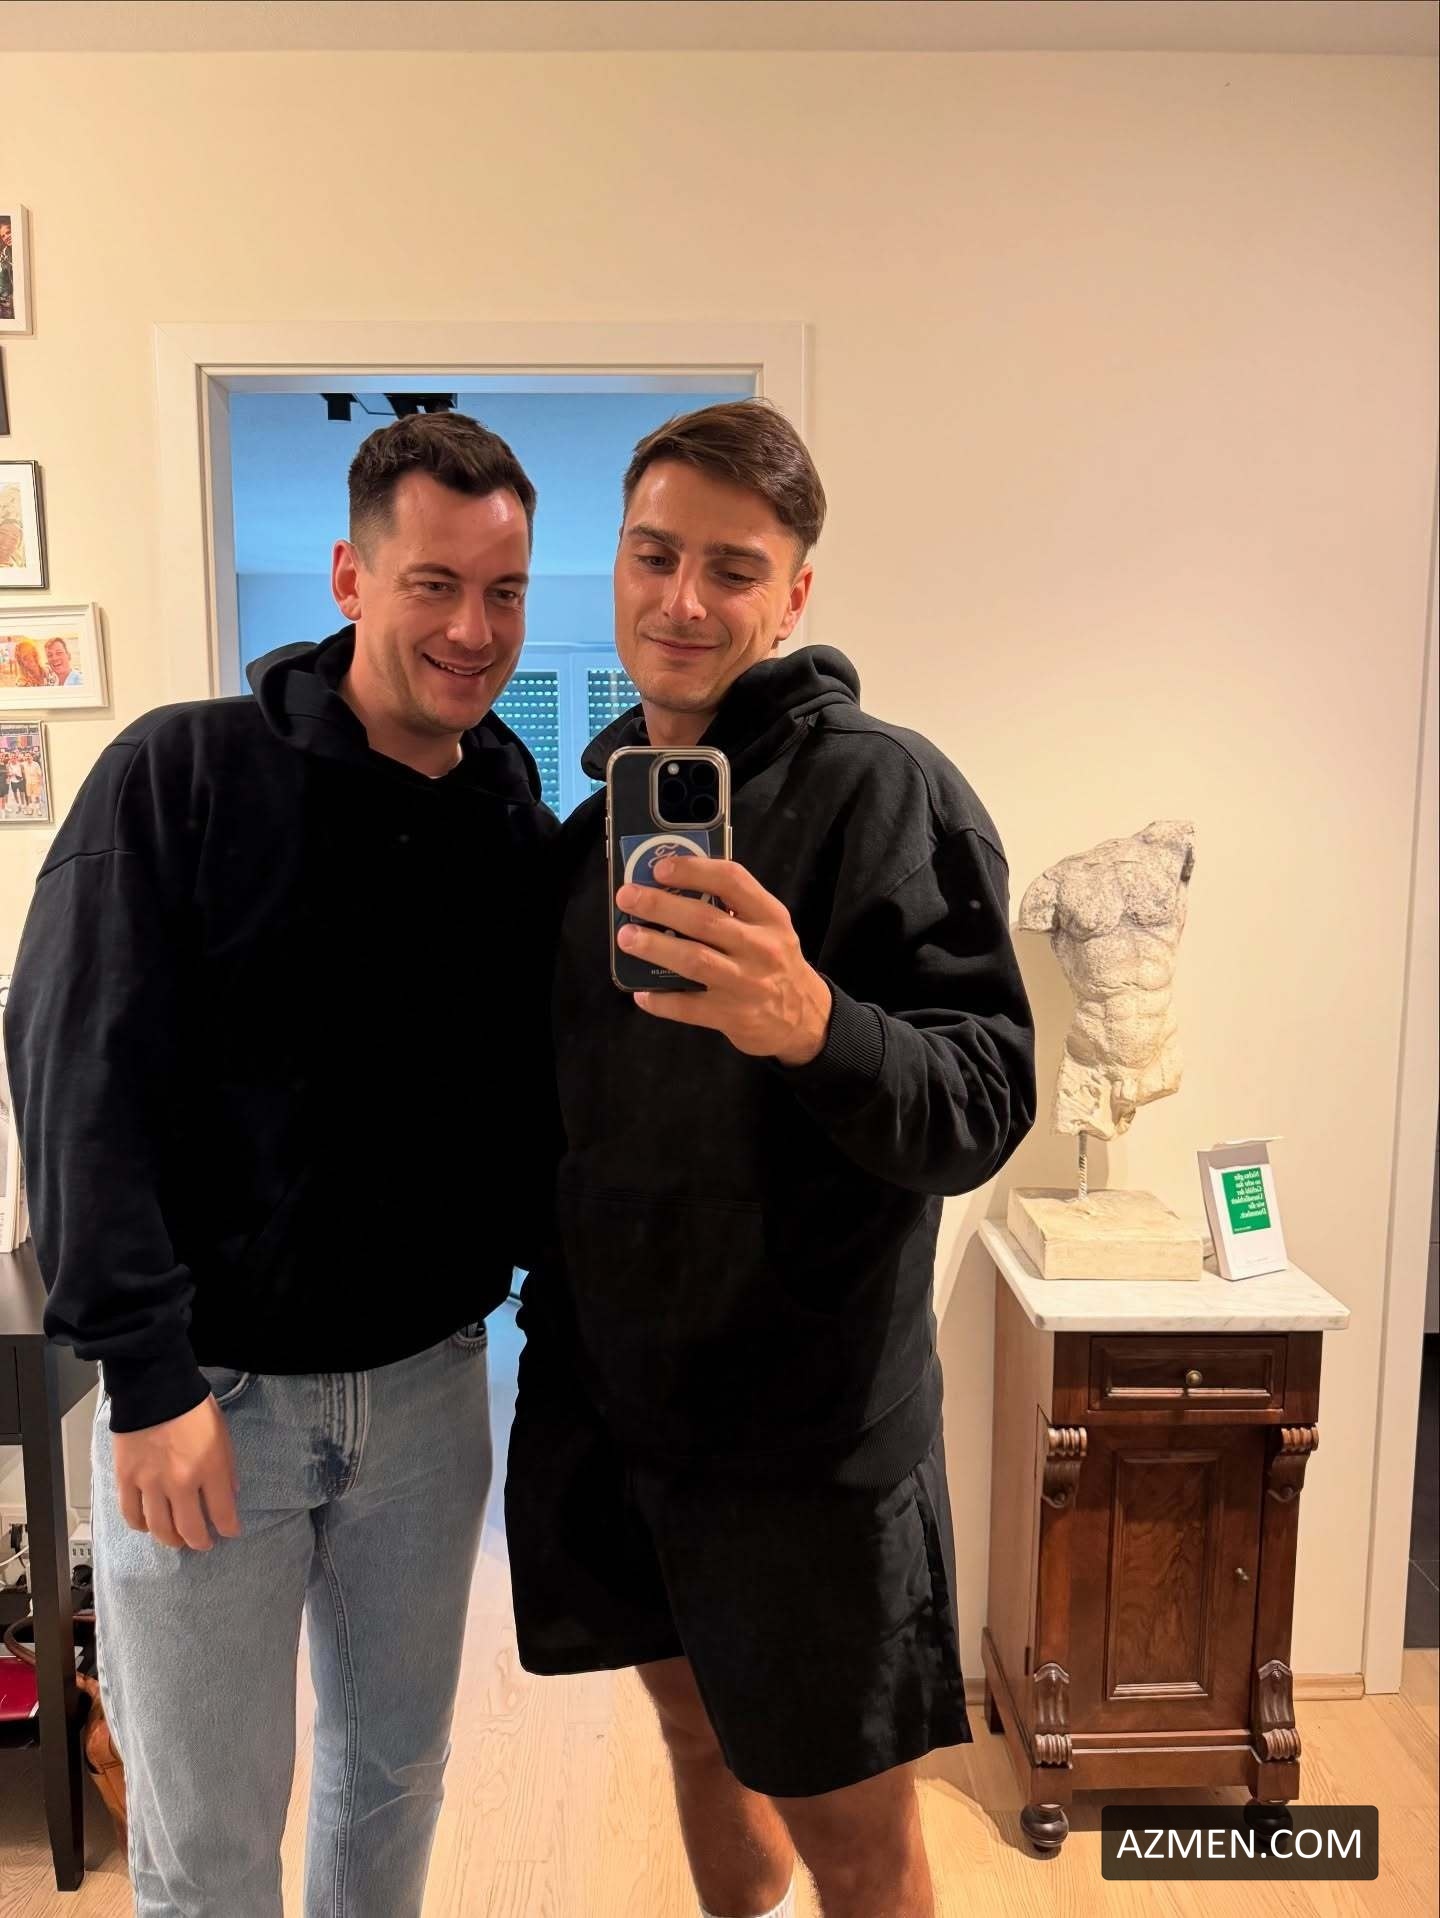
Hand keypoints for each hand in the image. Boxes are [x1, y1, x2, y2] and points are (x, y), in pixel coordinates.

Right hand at [113, 1396, 241, 1550]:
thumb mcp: (222, 1435)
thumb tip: (227, 1496)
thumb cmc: (193, 1406)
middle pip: (190, 1529)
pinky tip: (149, 1525)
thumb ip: (226, 1469)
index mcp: (210, 1468)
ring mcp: (151, 1483)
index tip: (230, 1532)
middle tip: (203, 1543)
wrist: (154, 1387)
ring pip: (160, 1529)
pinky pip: (132, 1515)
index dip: (229, 1528)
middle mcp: (181, 1482)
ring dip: (171, 1540)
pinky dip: (141, 1526)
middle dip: (200, 1542)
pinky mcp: (127, 1480)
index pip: (223, 1514)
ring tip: (178, 1540)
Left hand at [615, 856, 831, 1065]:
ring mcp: (747, 984)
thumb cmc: (774, 962)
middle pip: (704, 920)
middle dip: (660, 906)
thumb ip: (733, 907)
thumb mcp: (769, 927)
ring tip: (626, 938)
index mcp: (769, 916)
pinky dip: (661, 1000)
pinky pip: (689, 1007)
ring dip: (655, 947)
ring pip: (695, 960)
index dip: (693, 870)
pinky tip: (642, 993)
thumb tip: (670, 887)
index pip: (732, 881)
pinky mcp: (733, 1017)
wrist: (805, 1018)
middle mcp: (761, 947)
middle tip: (627, 897)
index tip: (660, 867)